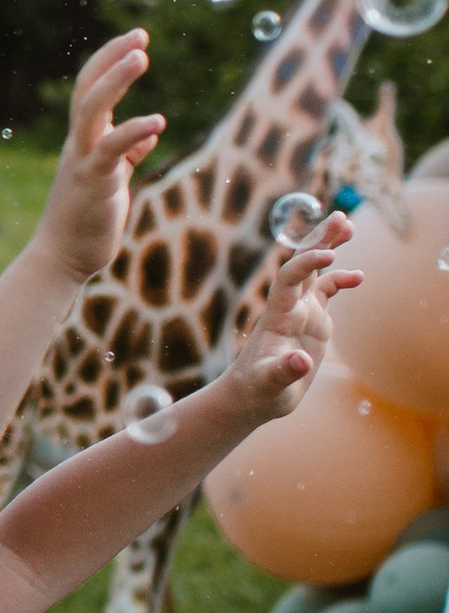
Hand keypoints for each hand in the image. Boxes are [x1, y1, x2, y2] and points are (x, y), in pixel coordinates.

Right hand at [32, 34, 166, 286]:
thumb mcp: (111, 179)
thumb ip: (127, 153)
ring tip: (141, 55)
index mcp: (83, 140)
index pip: (91, 88)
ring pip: (92, 108)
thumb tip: (149, 130)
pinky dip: (133, 131)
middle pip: (87, 87)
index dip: (110, 60)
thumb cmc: (87, 221)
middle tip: (140, 35)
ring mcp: (84, 161)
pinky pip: (111, 149)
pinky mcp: (94, 182)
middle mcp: (79, 143)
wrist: (61, 259)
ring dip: (115, 79)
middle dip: (112, 58)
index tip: (136, 39)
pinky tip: (157, 120)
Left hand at [222, 216, 360, 427]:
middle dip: (320, 240)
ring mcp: (301, 312)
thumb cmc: (258, 389)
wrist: (253, 395)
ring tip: (348, 225)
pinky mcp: (312, 322)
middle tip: (341, 217)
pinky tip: (359, 275)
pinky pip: (326, 292)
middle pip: (303, 264)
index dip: (307, 263)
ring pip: (316, 272)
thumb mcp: (269, 384)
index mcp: (279, 315)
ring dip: (329, 247)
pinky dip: (341, 280)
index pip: (290, 279)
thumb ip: (283, 372)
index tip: (330, 255)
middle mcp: (290, 307)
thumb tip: (301, 362)